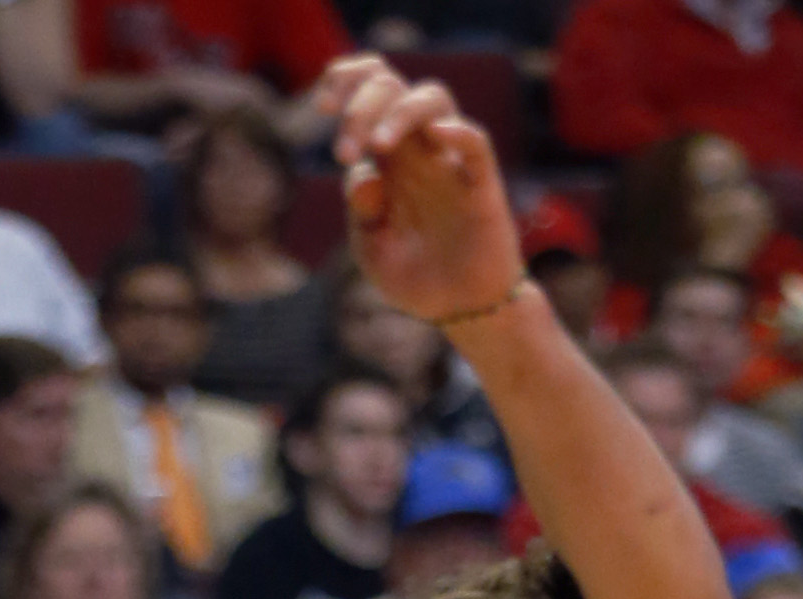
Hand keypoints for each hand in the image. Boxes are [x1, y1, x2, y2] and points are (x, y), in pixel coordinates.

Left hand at [321, 56, 521, 327]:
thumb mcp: (373, 250)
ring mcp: (450, 162)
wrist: (460, 312)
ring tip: (378, 145)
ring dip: (400, 111)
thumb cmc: (416, 278)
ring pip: (433, 99)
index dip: (344, 82)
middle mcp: (417, 149)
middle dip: (362, 105)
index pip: (369, 92)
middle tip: (343, 151)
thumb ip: (361, 213)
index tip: (321, 106)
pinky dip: (457, 131)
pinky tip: (434, 135)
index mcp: (387, 158)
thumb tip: (363, 170)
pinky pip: (475, 143)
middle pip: (393, 87)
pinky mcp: (481, 185)